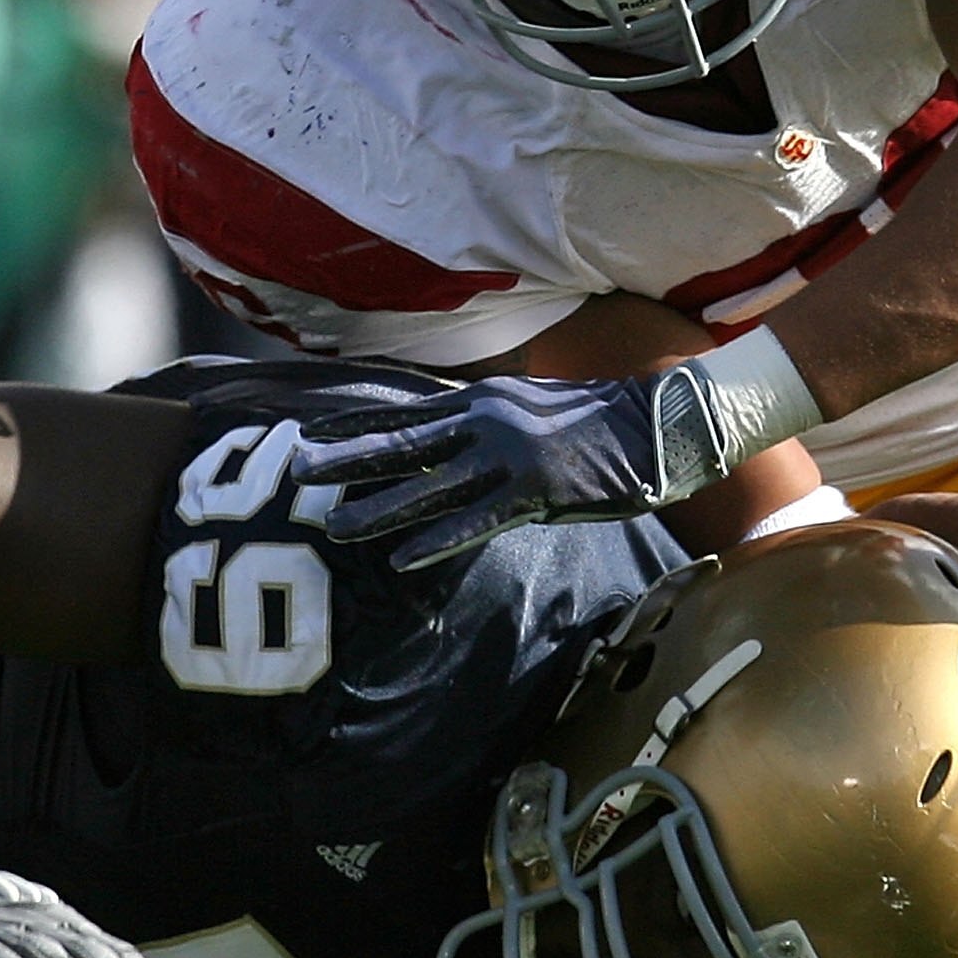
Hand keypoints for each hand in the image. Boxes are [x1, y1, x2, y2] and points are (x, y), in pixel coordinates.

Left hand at [291, 367, 738, 571]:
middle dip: (345, 460)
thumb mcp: (529, 411)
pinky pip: (477, 520)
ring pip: (428, 485)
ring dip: (379, 508)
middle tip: (296, 474)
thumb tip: (446, 444)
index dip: (352, 426)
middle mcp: (485, 420)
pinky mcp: (537, 489)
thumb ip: (484, 425)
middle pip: (401, 443)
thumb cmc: (598, 423)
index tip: (307, 436)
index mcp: (481, 400)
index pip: (402, 413)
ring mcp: (509, 455)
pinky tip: (404, 557)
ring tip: (336, 526)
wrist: (660, 423)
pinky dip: (438, 538)